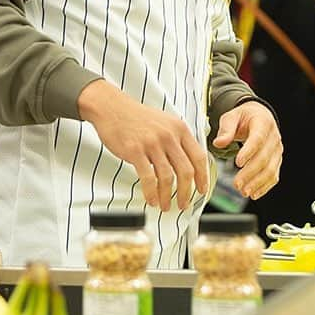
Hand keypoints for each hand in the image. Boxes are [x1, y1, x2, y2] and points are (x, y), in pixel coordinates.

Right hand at [77, 80, 208, 211]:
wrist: (112, 108)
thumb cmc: (137, 118)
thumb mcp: (165, 122)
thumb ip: (178, 139)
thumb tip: (190, 163)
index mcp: (179, 129)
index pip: (199, 157)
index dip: (202, 177)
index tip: (202, 190)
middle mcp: (169, 136)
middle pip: (186, 171)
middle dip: (186, 193)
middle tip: (183, 204)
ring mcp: (152, 143)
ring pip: (167, 177)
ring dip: (167, 196)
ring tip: (165, 206)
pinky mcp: (135, 151)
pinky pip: (148, 178)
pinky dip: (151, 193)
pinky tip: (151, 200)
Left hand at [213, 101, 282, 200]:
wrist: (259, 117)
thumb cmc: (244, 117)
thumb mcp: (232, 116)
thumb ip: (225, 129)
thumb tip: (218, 143)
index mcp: (263, 123)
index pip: (258, 139)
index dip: (249, 151)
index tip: (238, 163)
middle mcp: (273, 138)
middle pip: (264, 158)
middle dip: (250, 173)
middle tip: (237, 184)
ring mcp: (277, 151)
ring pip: (270, 170)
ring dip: (257, 183)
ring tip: (244, 191)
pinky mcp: (276, 161)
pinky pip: (274, 176)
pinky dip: (264, 186)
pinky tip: (254, 193)